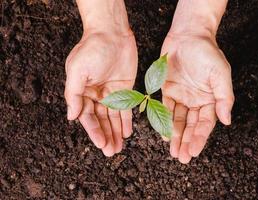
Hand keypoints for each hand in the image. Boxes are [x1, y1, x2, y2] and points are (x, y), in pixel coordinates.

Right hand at [64, 30, 137, 155]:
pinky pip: (126, 108)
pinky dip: (126, 121)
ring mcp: (111, 93)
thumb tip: (71, 117)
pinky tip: (127, 133)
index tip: (100, 144)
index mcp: (81, 92)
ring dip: (116, 132)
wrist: (113, 33)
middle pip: (101, 120)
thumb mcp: (77, 70)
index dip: (94, 131)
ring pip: (113, 117)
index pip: (87, 116)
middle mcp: (95, 95)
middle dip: (105, 135)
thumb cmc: (92, 49)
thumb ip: (73, 94)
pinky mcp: (126, 89)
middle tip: (111, 152)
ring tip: (119, 147)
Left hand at [161, 33, 233, 163]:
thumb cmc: (207, 53)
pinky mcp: (167, 90)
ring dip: (175, 136)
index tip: (194, 151)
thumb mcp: (221, 74)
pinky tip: (164, 134)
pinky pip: (164, 108)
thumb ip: (224, 98)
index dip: (200, 138)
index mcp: (210, 99)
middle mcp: (195, 101)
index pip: (205, 123)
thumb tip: (226, 121)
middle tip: (182, 158)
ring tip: (174, 151)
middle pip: (190, 126)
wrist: (188, 35)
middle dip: (186, 142)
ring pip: (177, 120)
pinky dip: (163, 121)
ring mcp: (181, 97)